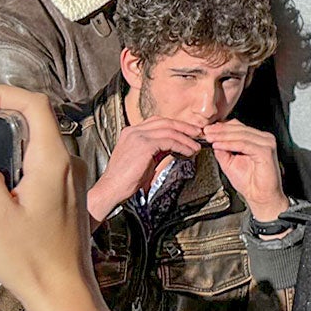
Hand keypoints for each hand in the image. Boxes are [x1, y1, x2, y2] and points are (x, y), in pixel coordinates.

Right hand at [0, 86, 156, 310]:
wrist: (64, 296)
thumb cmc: (30, 256)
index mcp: (52, 160)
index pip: (35, 105)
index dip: (3, 95)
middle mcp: (66, 167)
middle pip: (30, 134)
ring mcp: (68, 187)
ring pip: (23, 168)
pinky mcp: (64, 208)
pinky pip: (25, 197)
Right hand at [86, 116, 204, 224]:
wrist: (111, 189)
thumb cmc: (126, 179)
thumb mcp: (144, 159)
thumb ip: (157, 149)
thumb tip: (175, 146)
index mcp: (132, 131)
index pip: (158, 122)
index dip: (176, 125)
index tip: (189, 131)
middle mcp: (134, 130)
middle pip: (166, 122)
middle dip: (185, 127)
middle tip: (199, 133)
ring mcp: (138, 136)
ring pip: (170, 131)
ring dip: (187, 138)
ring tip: (197, 146)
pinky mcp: (144, 145)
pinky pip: (170, 141)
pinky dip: (182, 146)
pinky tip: (189, 152)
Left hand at [202, 119, 286, 222]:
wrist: (260, 196)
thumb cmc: (249, 182)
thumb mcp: (229, 163)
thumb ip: (223, 150)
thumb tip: (214, 140)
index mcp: (257, 139)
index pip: (238, 126)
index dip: (221, 127)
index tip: (207, 129)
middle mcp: (264, 138)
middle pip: (239, 128)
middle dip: (220, 130)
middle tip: (206, 131)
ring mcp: (267, 143)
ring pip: (241, 135)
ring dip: (223, 136)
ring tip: (209, 138)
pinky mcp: (266, 151)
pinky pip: (244, 144)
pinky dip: (229, 144)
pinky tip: (218, 145)